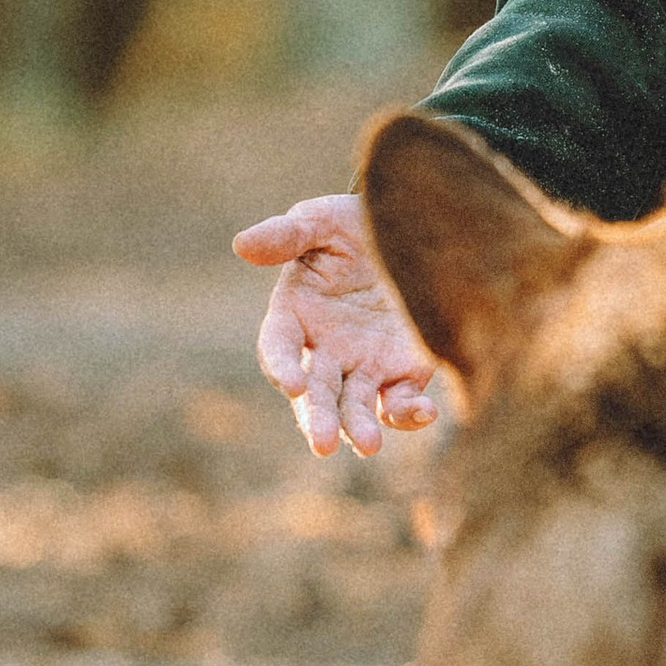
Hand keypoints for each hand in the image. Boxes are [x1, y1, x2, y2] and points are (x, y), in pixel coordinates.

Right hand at [237, 191, 439, 457]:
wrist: (411, 228)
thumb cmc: (354, 224)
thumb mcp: (321, 220)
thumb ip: (287, 234)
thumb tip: (242, 244)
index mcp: (294, 315)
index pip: (278, 348)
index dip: (281, 367)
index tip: (294, 382)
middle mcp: (325, 350)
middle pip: (315, 393)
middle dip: (317, 418)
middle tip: (322, 445)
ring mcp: (364, 365)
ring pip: (355, 407)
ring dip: (359, 428)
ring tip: (368, 445)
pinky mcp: (404, 371)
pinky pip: (401, 401)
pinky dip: (408, 413)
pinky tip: (423, 412)